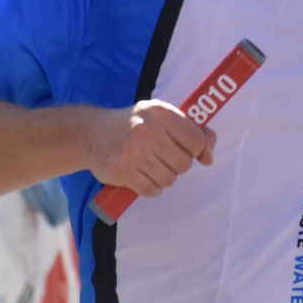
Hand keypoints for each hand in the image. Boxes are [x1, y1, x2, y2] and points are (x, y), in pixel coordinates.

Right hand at [87, 100, 215, 198]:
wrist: (92, 134)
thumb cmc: (135, 125)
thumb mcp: (162, 117)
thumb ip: (193, 131)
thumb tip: (209, 157)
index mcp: (161, 112)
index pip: (196, 140)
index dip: (197, 149)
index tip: (187, 149)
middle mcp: (147, 130)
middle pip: (184, 164)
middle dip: (178, 165)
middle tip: (163, 157)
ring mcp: (133, 151)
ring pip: (169, 179)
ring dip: (164, 177)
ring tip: (150, 165)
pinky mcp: (122, 171)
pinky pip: (153, 190)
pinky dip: (151, 187)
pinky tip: (141, 175)